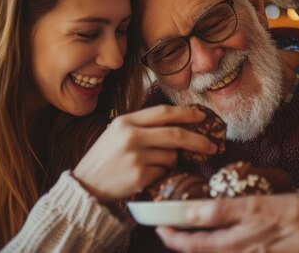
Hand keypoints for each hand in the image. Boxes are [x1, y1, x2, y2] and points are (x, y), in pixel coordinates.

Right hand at [72, 105, 216, 201]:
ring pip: (172, 156)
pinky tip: (145, 175)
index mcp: (126, 121)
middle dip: (199, 141)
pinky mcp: (140, 177)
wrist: (86, 185)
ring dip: (171, 161)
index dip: (187, 113)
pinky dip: (161, 174)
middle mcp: (131, 136)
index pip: (163, 113)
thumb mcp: (117, 133)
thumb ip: (144, 126)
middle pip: (176, 134)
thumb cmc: (106, 158)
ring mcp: (135, 157)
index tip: (202, 117)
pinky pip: (164, 172)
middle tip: (212, 146)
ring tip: (153, 164)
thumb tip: (181, 125)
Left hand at [156, 195, 298, 252]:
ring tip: (189, 229)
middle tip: (169, 228)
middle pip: (199, 252)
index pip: (191, 245)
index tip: (159, 228)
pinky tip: (217, 233)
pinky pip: (227, 252)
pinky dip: (214, 245)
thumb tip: (192, 213)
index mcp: (230, 244)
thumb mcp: (255, 207)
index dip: (173, 238)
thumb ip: (223, 211)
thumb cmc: (291, 219)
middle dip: (181, 242)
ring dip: (197, 244)